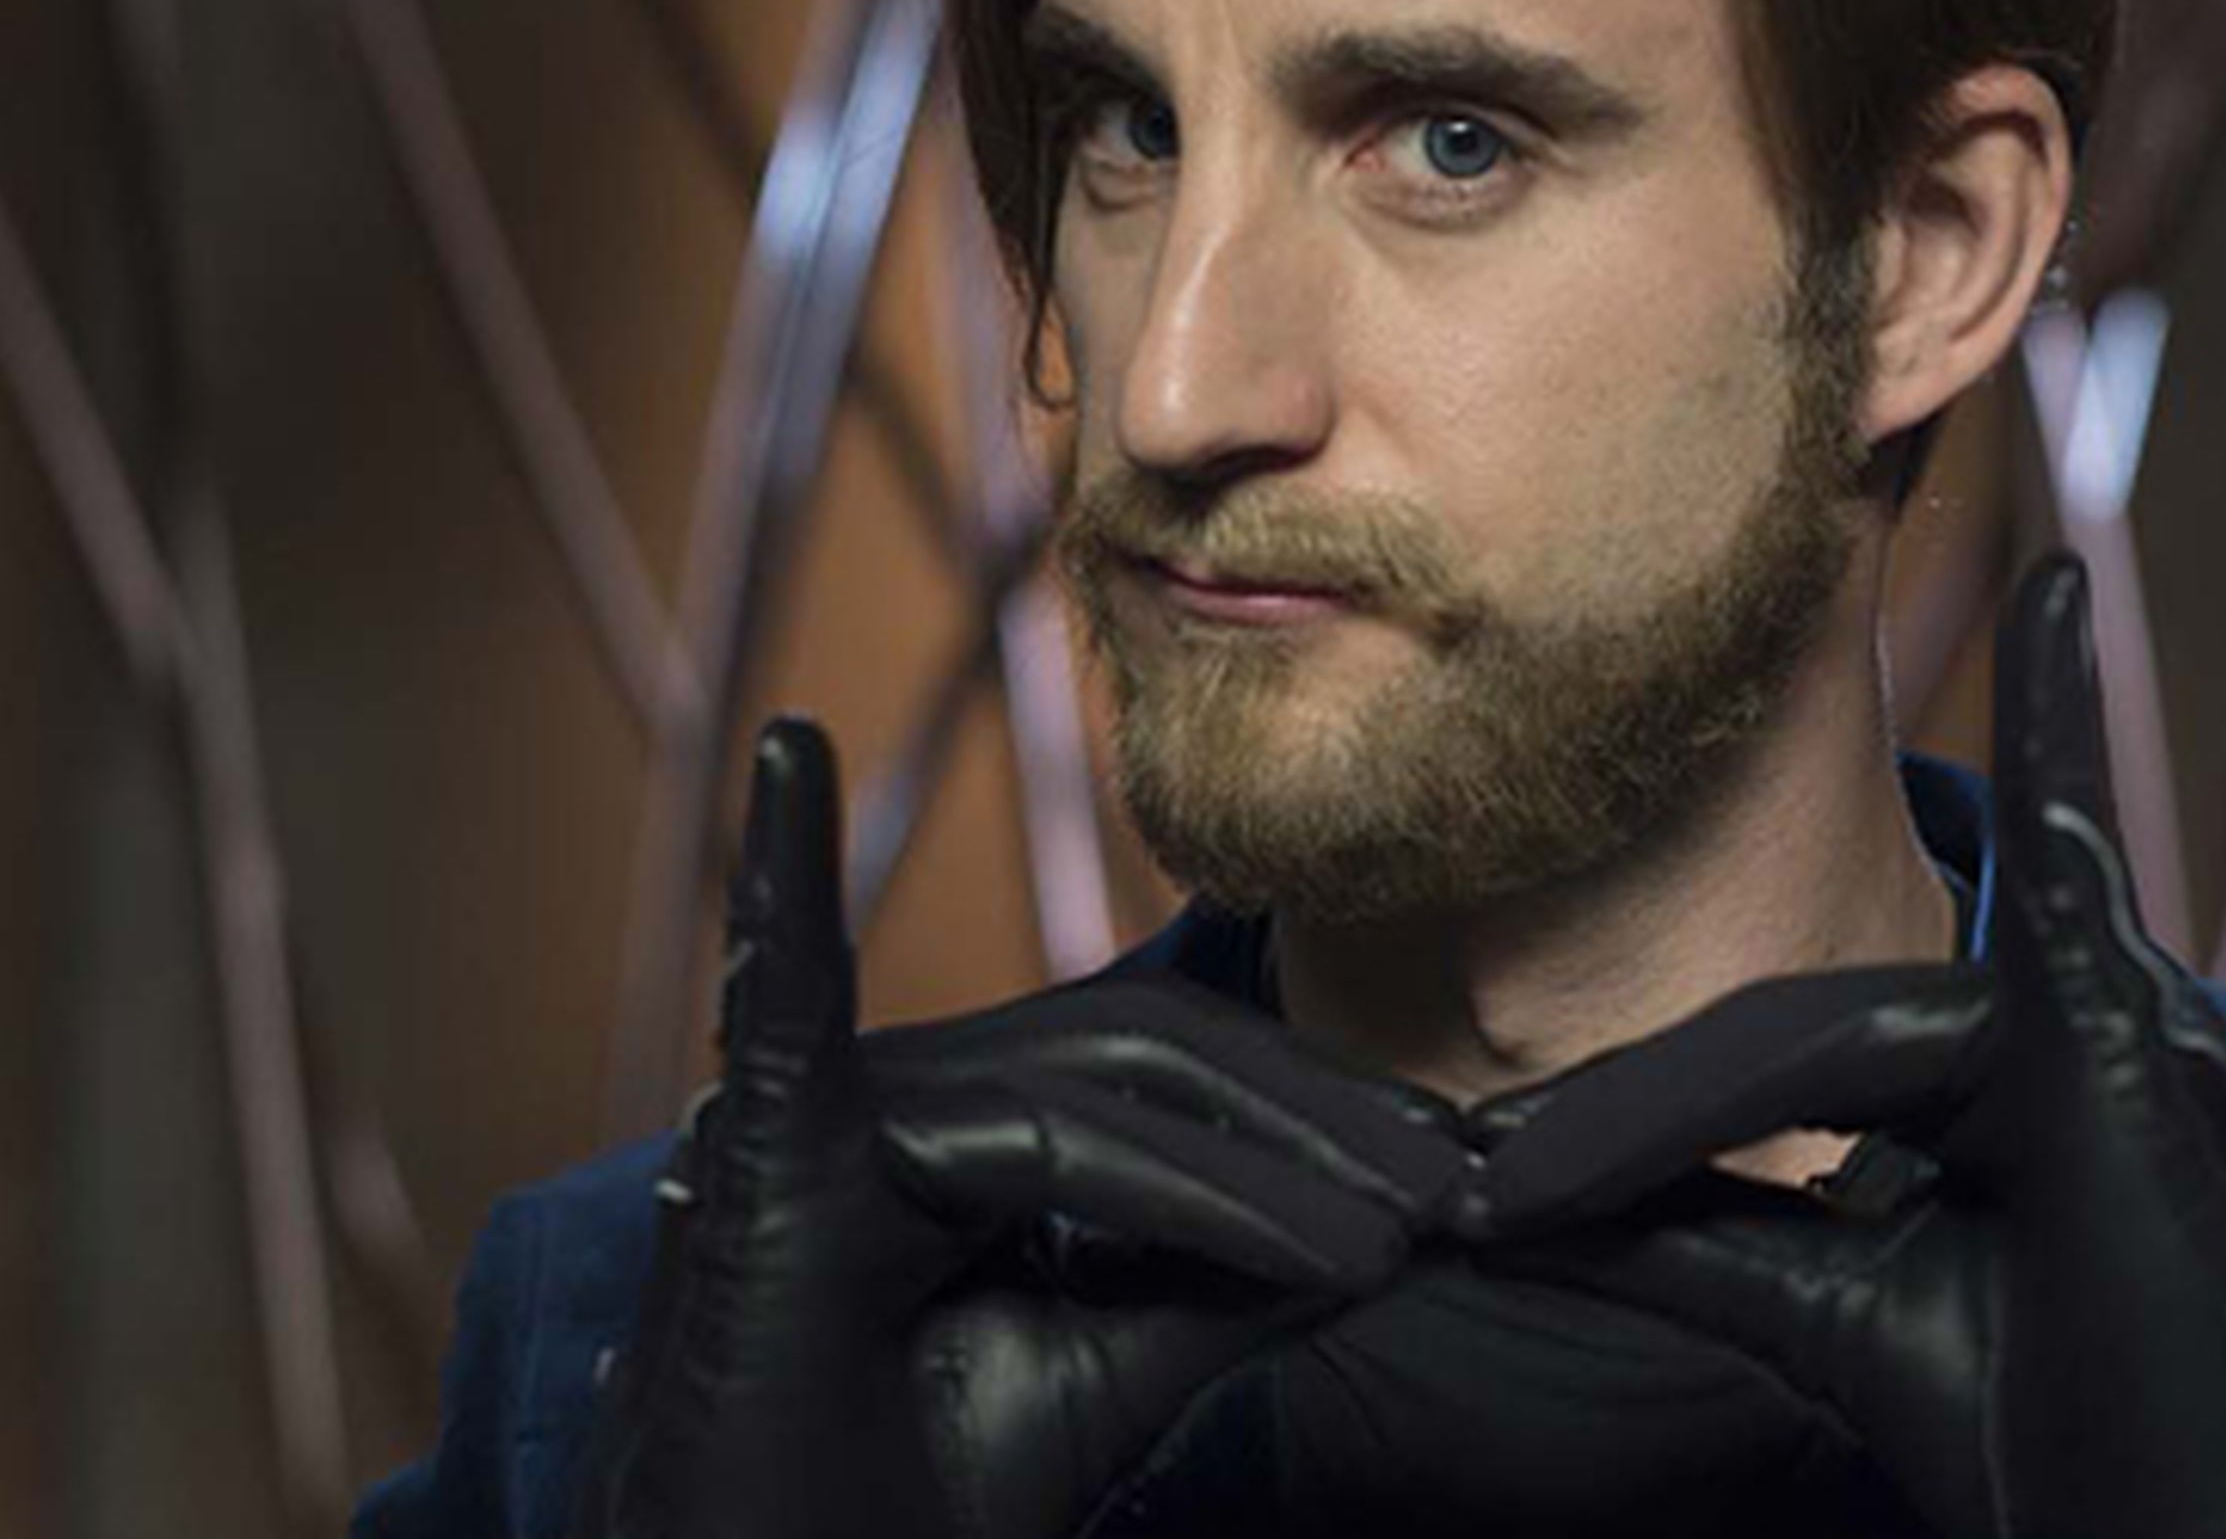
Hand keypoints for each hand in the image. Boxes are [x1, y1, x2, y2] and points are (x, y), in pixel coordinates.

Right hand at [574, 719, 1465, 1538]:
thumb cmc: (896, 1504)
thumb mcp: (1109, 1373)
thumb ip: (1226, 1287)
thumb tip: (1392, 1229)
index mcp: (968, 1136)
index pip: (1169, 1077)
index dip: (1321, 1117)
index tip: (1465, 1188)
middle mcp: (902, 1097)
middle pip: (1145, 1056)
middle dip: (1321, 1128)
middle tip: (1462, 1205)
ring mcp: (830, 1115)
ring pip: (1077, 1094)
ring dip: (1253, 1171)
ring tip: (1390, 1242)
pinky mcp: (760, 1152)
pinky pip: (790, 1006)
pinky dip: (783, 879)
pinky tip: (791, 760)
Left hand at [1460, 556, 2225, 1538]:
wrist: (2217, 1533)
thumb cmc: (2072, 1437)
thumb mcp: (1843, 1319)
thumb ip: (1707, 1243)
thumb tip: (1519, 1205)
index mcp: (1998, 1092)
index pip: (1781, 1070)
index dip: (1634, 1132)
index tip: (1487, 1197)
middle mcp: (2061, 1028)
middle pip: (1794, 1046)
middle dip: (1637, 1128)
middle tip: (1480, 1201)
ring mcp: (2108, 1024)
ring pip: (1840, 1038)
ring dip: (1673, 1119)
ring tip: (1520, 1186)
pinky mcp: (2135, 1037)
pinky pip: (2077, 865)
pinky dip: (2064, 722)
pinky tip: (2056, 605)